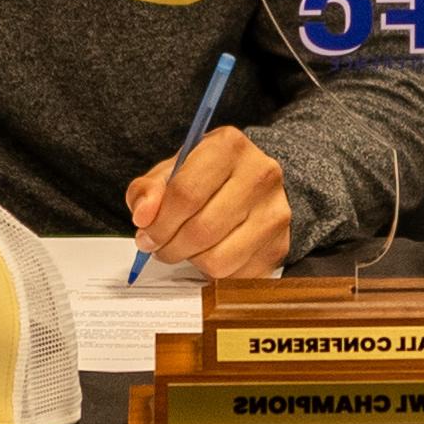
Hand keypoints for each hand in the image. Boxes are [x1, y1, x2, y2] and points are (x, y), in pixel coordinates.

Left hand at [127, 128, 291, 282]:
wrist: (250, 184)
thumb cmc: (205, 177)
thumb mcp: (171, 172)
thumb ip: (147, 190)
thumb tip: (143, 216)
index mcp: (228, 146)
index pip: (186, 193)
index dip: (158, 222)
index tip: (145, 234)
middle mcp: (260, 174)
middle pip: (202, 229)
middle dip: (170, 246)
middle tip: (160, 246)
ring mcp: (276, 212)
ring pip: (218, 259)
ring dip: (191, 262)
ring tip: (185, 249)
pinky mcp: (279, 246)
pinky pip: (235, 277)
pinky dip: (213, 273)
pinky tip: (209, 254)